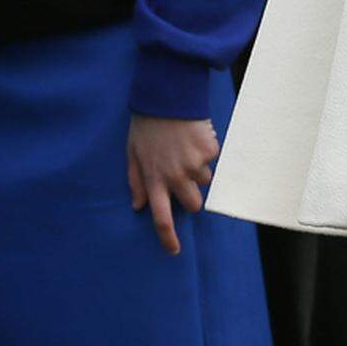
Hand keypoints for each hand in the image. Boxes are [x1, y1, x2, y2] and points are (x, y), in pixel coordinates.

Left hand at [126, 114, 218, 255]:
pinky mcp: (209, 149)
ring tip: (187, 148)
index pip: (161, 219)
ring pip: (205, 180)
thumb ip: (136, 181)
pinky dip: (207, 149)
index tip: (174, 251)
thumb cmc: (146, 125)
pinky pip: (213, 158)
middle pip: (193, 204)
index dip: (168, 239)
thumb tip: (137, 205)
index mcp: (155, 181)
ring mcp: (194, 163)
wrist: (167, 95)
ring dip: (199, 170)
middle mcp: (176, 177)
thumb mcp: (132, 154)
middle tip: (185, 177)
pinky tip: (195, 134)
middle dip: (192, 195)